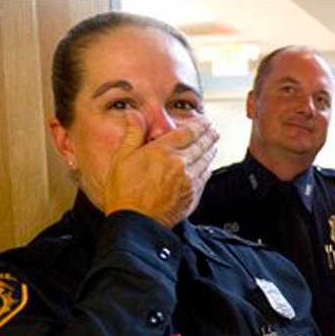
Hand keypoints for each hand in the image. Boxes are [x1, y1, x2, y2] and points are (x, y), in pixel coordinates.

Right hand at [104, 111, 218, 227]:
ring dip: (210, 150)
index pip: (189, 132)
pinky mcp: (193, 195)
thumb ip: (133, 134)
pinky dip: (207, 168)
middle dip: (209, 135)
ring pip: (206, 160)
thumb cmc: (125, 192)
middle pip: (201, 144)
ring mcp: (189, 180)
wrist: (136, 222)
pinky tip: (206, 166)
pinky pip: (205, 177)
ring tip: (212, 145)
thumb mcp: (122, 158)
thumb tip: (134, 114)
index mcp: (163, 151)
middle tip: (212, 131)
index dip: (200, 124)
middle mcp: (180, 163)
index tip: (204, 121)